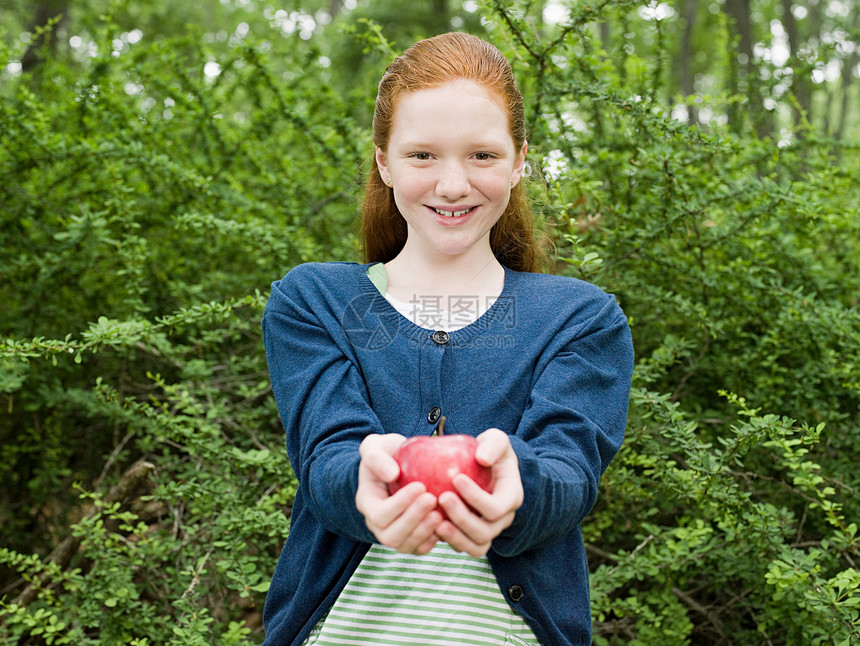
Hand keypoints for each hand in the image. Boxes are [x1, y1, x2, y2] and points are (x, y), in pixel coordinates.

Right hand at [355, 433, 442, 554]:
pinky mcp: (410, 537)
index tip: (420, 485)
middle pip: (391, 536)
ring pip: (405, 546)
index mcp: (367, 502)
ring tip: (442, 513)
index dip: (400, 504)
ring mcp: (394, 533)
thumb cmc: (386, 453)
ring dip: (424, 532)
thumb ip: (376, 457)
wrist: (397, 465)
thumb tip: (392, 474)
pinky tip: (446, 523)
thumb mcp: (375, 446)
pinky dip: (432, 540)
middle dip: (413, 520)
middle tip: (433, 499)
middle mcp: (377, 524)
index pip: (380, 514)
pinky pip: (419, 548)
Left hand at [435, 428, 523, 556]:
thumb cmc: (490, 451)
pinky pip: (464, 547)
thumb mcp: (497, 440)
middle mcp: (503, 519)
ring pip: (476, 546)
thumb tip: (482, 458)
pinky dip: (449, 541)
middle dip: (462, 518)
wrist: (485, 467)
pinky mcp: (473, 536)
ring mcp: (489, 529)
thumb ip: (493, 444)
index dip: (476, 497)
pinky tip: (432, 527)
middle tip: (442, 497)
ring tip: (435, 521)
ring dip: (455, 537)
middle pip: (485, 531)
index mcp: (511, 497)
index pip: (496, 507)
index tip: (455, 478)